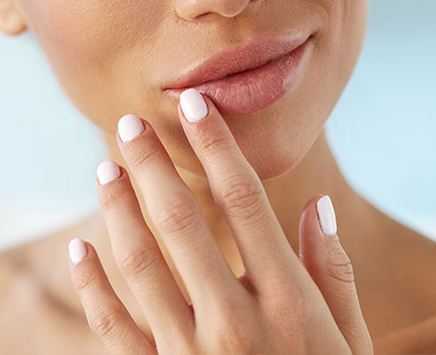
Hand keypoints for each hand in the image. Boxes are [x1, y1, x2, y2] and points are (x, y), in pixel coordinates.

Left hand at [66, 88, 373, 353]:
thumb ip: (333, 277)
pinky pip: (115, 330)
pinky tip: (82, 248)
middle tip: (128, 122)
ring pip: (141, 264)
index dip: (217, 147)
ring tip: (105, 167)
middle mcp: (238, 324)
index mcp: (291, 305)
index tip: (196, 105)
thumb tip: (315, 206)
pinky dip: (93, 286)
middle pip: (183, 221)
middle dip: (153, 164)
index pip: (244, 203)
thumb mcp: (353, 346)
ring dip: (118, 209)